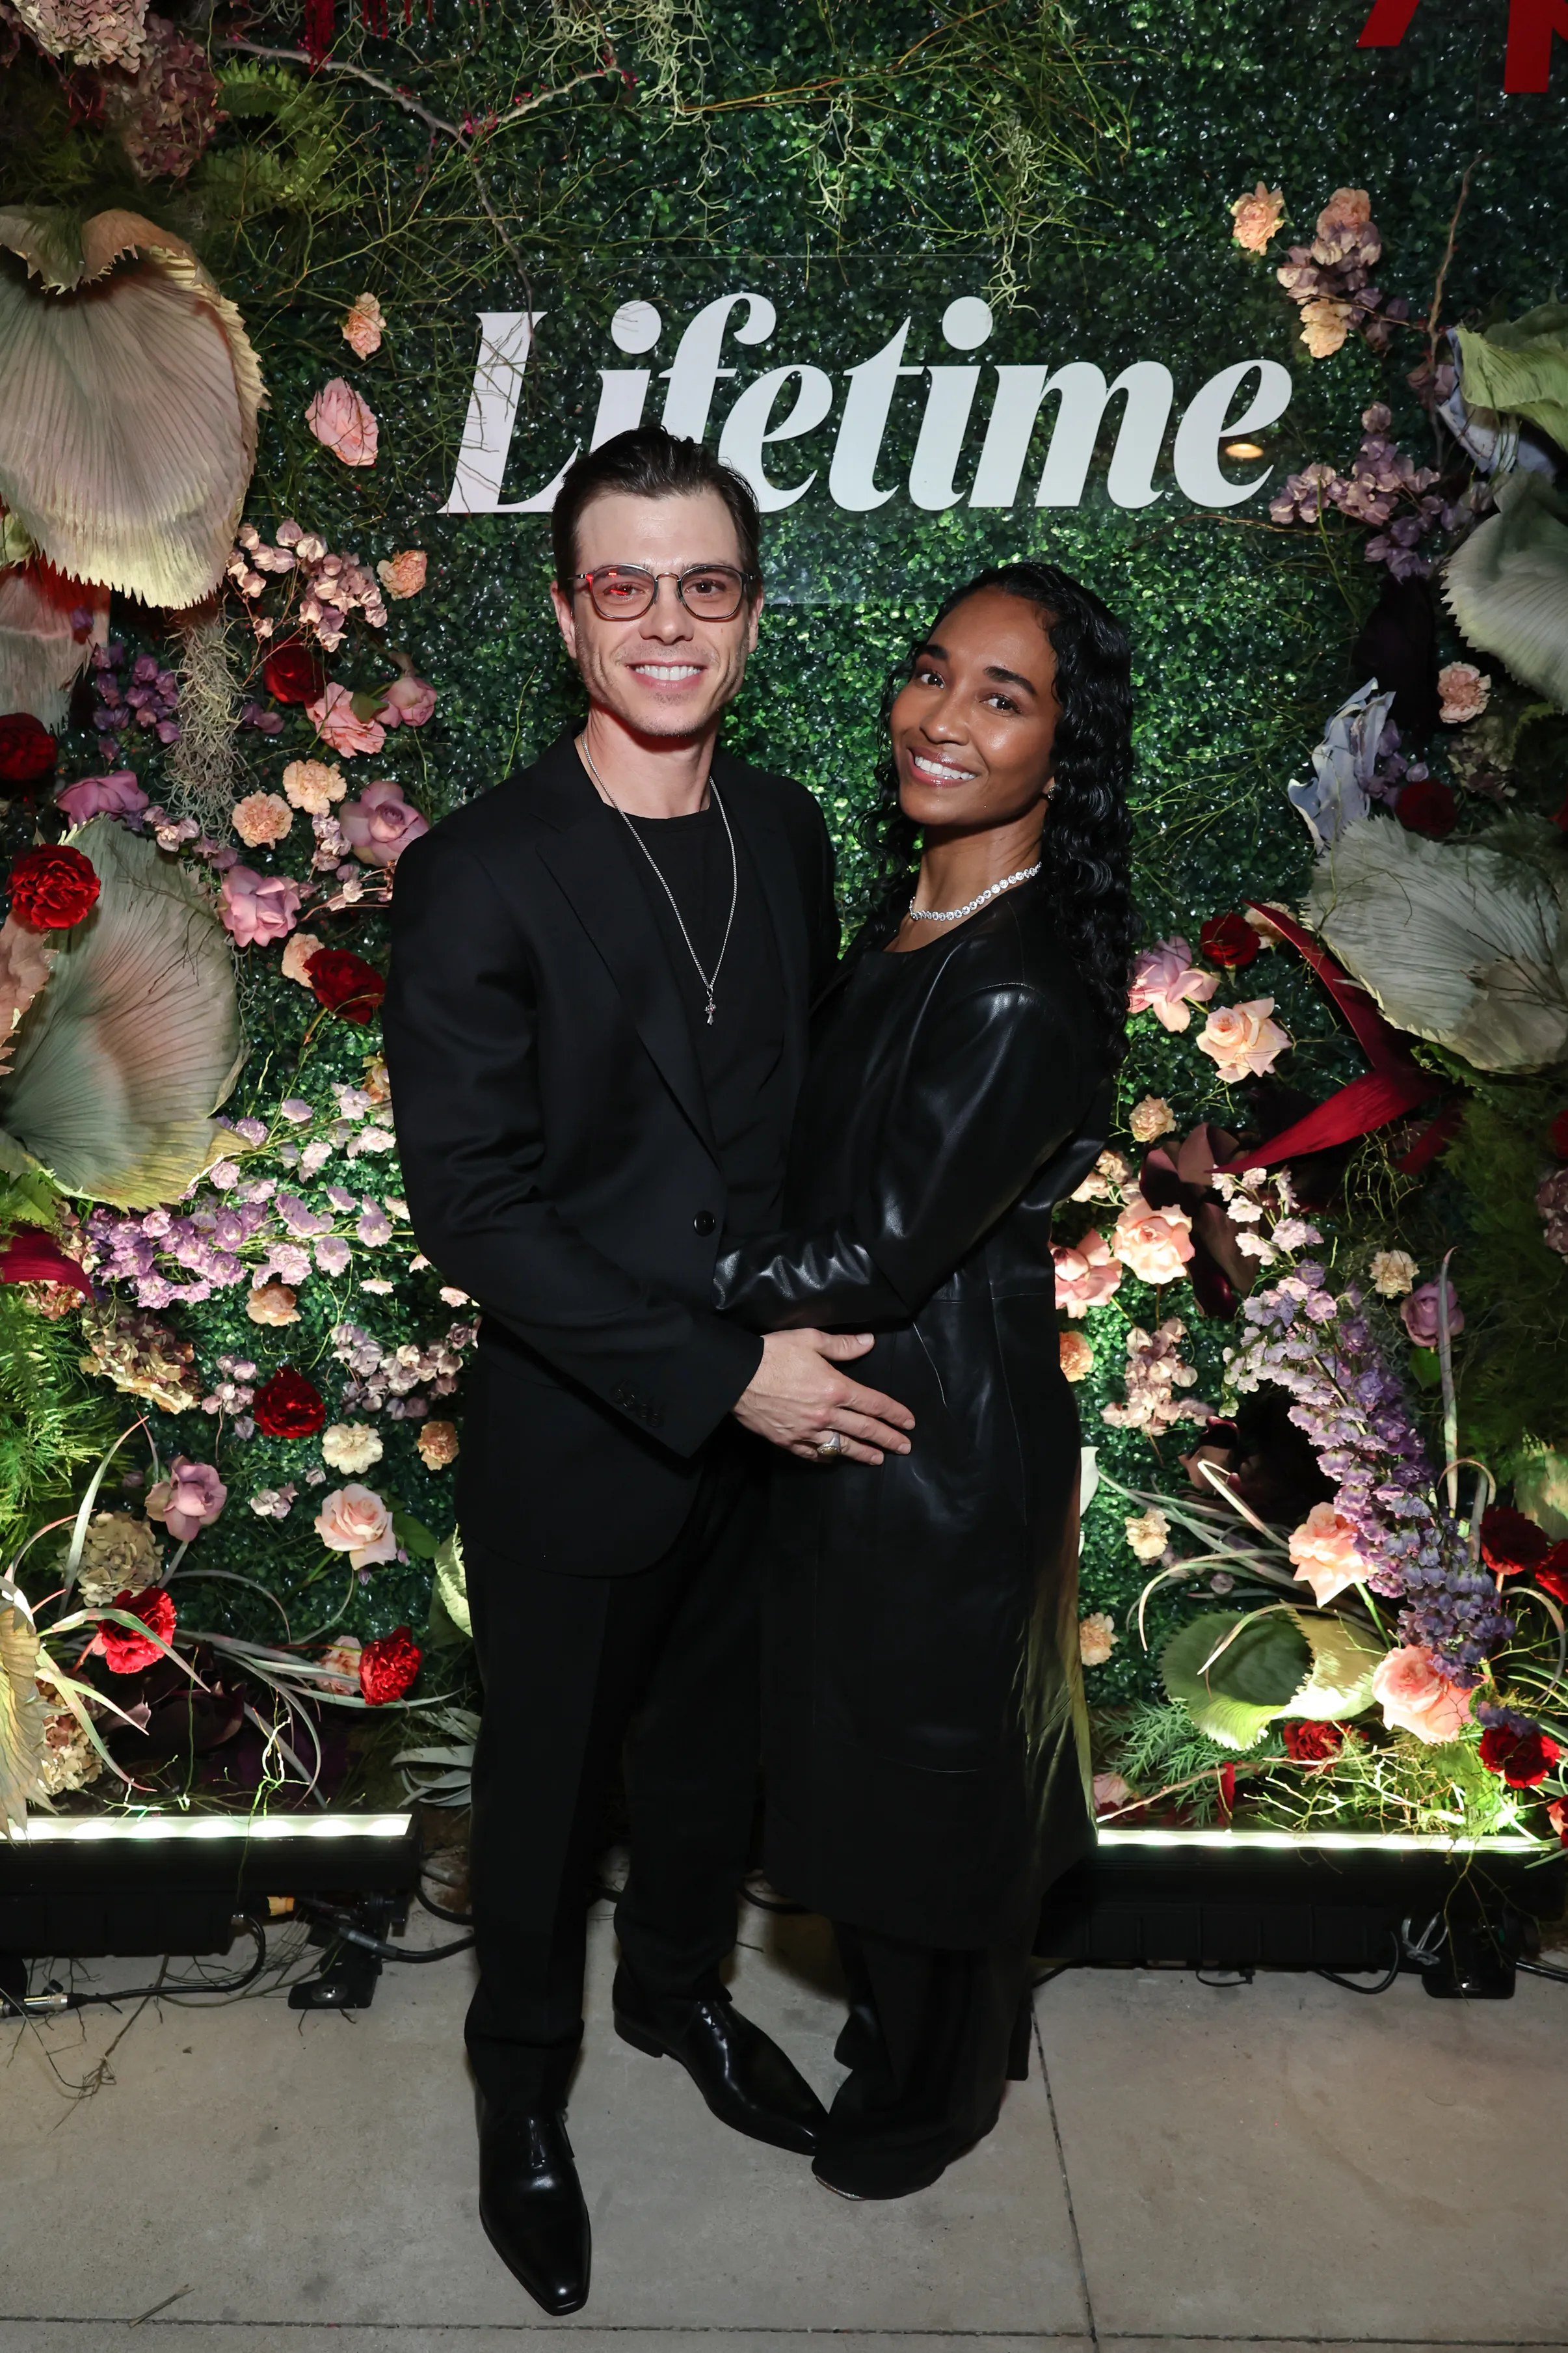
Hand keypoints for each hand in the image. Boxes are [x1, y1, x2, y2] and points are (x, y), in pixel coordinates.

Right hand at [732, 1329, 913, 1464]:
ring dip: (864, 1453)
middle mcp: (826, 1414)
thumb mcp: (810, 1339)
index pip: (874, 1404)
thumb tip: (869, 1342)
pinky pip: (813, 1454)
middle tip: (905, 1447)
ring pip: (842, 1447)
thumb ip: (842, 1345)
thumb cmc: (774, 1353)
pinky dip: (826, 1457)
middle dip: (888, 1439)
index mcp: (836, 1388)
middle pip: (865, 1430)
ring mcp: (807, 1432)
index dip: (895, 1413)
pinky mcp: (788, 1441)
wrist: (737, 1376)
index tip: (909, 1422)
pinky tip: (834, 1458)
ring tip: (878, 1459)